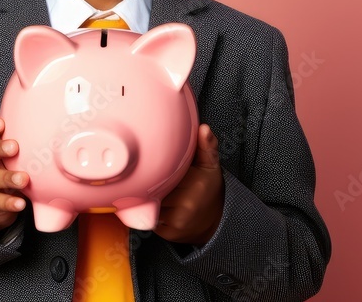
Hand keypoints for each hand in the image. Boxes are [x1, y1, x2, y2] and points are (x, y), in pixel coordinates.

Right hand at [0, 117, 28, 233]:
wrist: (3, 202)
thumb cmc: (13, 170)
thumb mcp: (19, 155)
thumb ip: (31, 143)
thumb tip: (64, 132)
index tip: (1, 124)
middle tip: (14, 147)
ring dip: (7, 177)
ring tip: (23, 179)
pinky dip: (8, 202)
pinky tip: (20, 203)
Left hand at [154, 123, 224, 245]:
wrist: (214, 221)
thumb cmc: (207, 189)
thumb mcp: (210, 165)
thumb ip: (206, 146)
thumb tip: (204, 128)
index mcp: (195, 183)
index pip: (161, 170)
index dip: (156, 167)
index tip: (158, 166)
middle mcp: (186, 204)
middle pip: (151, 186)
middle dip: (151, 182)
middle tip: (160, 180)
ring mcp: (177, 221)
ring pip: (146, 202)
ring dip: (147, 197)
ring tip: (161, 193)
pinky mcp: (168, 234)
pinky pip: (147, 218)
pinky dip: (148, 211)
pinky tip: (161, 207)